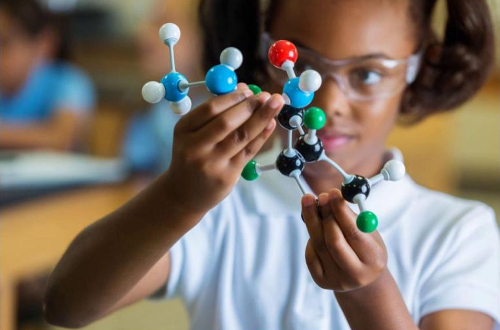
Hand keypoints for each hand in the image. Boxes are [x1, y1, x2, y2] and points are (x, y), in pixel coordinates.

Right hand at [165, 83, 283, 216]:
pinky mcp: (226, 176)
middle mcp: (195, 147)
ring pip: (241, 136)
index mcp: (183, 130)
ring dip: (261, 118)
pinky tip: (270, 123)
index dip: (231, 98)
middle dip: (249, 106)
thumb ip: (215, 113)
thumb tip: (244, 89)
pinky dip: (261, 135)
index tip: (248, 90)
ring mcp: (211, 163)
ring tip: (275, 103)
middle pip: (226, 122)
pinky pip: (248, 151)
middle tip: (266, 95)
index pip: (209, 109)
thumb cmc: (192, 156)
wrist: (183, 194)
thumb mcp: (192, 134)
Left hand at [301, 189, 386, 291]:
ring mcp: (338, 280)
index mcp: (373, 259)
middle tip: (319, 196)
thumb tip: (332, 196)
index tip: (332, 193)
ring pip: (319, 245)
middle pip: (333, 241)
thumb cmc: (365, 247)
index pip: (354, 233)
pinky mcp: (321, 281)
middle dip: (325, 215)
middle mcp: (356, 274)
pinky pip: (311, 254)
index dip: (341, 211)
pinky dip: (311, 237)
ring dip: (312, 220)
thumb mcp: (368, 232)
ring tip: (310, 202)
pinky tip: (314, 227)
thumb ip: (352, 217)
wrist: (361, 277)